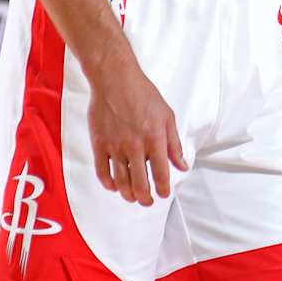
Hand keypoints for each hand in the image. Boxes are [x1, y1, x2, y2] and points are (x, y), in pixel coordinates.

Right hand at [88, 53, 187, 205]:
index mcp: (154, 138)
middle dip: (145, 198)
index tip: (163, 194)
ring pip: (121, 181)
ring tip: (132, 197)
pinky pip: (102, 172)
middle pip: (140, 183)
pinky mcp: (99, 144)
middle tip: (147, 201)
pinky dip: (108, 184)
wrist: (115, 79)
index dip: (163, 189)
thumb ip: (174, 144)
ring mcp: (115, 146)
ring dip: (127, 194)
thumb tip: (182, 165)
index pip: (161, 174)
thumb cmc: (143, 94)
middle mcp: (135, 145)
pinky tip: (114, 186)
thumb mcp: (167, 116)